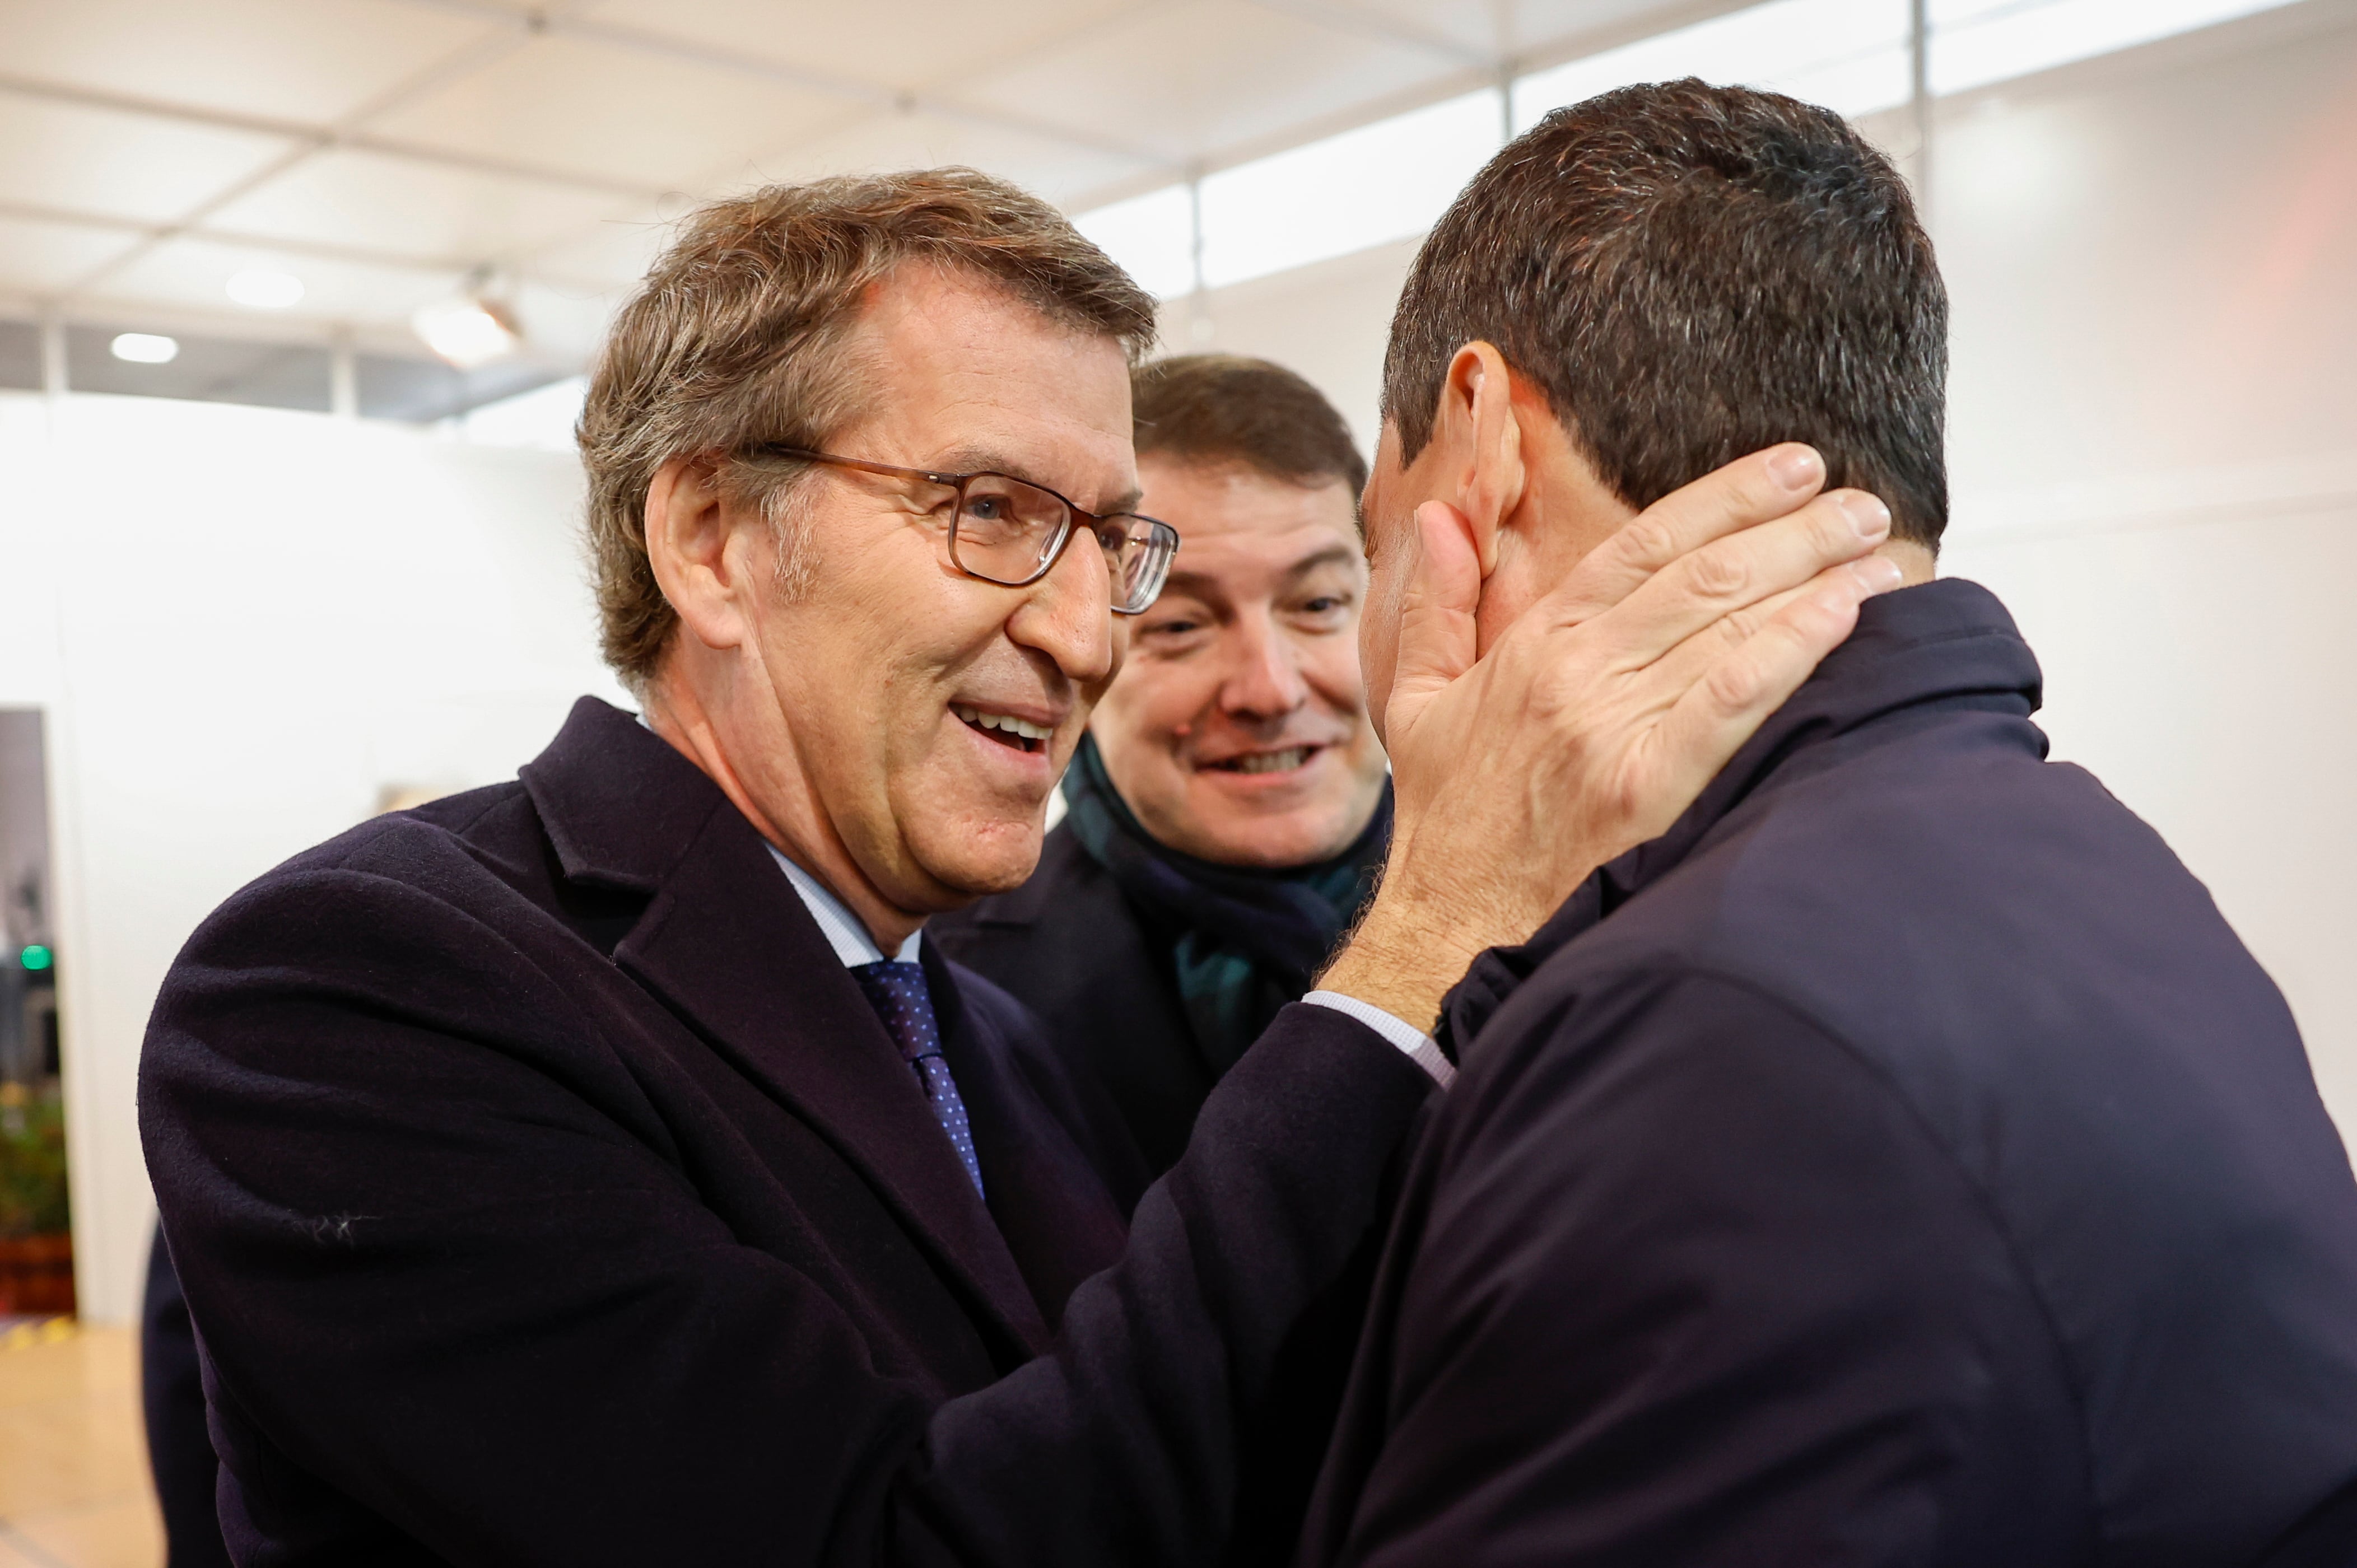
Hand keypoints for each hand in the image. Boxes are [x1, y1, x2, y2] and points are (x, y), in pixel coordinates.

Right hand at [1320, 444, 1903, 1033]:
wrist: (1449, 930)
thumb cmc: (1448, 824)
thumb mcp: (1416, 703)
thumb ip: (1434, 606)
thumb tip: (1439, 519)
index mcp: (1534, 646)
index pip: (1645, 544)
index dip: (1727, 497)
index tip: (1794, 469)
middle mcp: (1576, 674)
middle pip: (1704, 574)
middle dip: (1795, 529)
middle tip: (1863, 506)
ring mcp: (1612, 728)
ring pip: (1728, 624)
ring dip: (1814, 578)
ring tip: (1879, 554)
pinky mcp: (1647, 787)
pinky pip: (1734, 697)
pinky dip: (1793, 647)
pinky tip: (1847, 615)